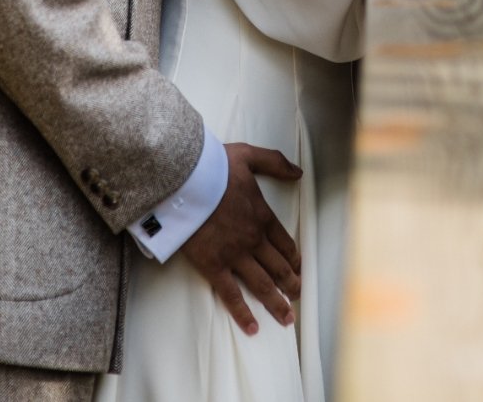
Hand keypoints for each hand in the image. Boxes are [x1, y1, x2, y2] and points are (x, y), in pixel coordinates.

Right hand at [180, 142, 301, 335]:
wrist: (183, 180)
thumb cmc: (212, 165)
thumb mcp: (248, 155)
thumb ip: (274, 162)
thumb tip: (298, 172)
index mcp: (262, 215)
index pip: (285, 243)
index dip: (294, 258)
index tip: (299, 268)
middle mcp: (253, 239)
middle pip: (278, 267)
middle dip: (291, 284)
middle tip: (298, 297)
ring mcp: (234, 255)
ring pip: (262, 285)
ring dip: (277, 303)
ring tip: (287, 318)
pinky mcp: (213, 266)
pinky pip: (231, 295)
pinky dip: (243, 313)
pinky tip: (254, 328)